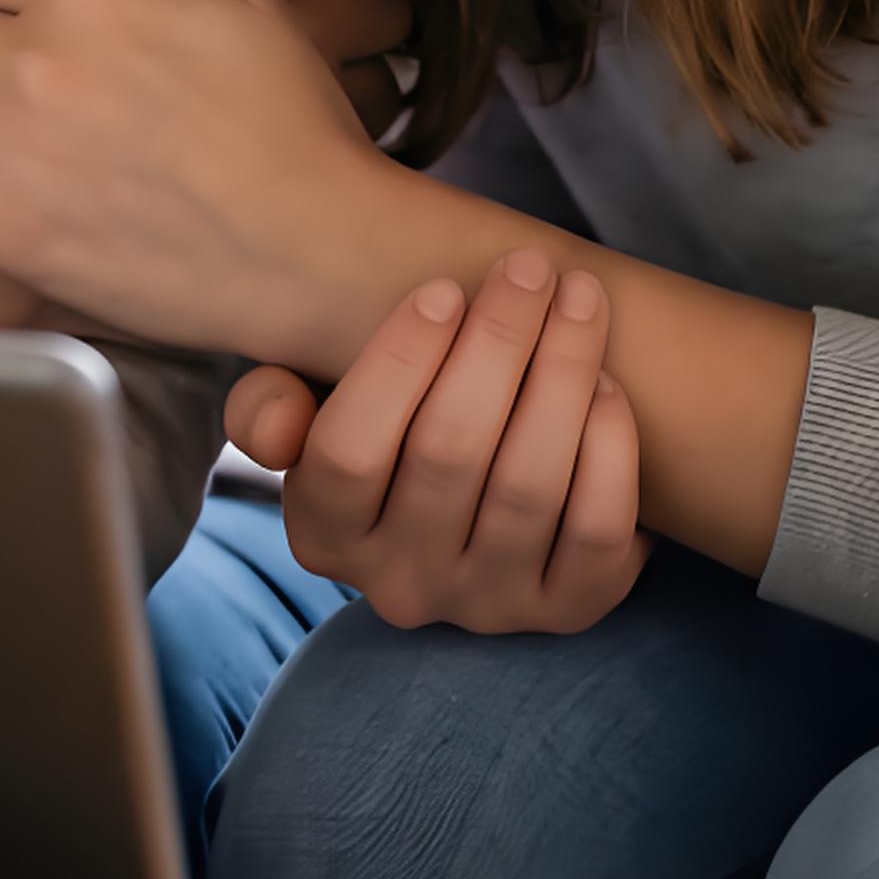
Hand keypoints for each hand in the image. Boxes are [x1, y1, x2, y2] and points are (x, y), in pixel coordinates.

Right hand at [226, 246, 643, 634]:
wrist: (480, 512)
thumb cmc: (393, 431)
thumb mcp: (312, 415)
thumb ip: (270, 408)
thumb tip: (280, 425)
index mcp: (324, 535)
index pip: (347, 453)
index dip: (397, 363)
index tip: (444, 288)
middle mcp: (401, 586)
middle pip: (448, 454)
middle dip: (498, 341)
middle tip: (528, 268)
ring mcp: (487, 605)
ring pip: (529, 486)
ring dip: (563, 375)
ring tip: (579, 298)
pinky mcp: (569, 610)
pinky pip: (598, 531)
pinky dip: (609, 449)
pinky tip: (607, 384)